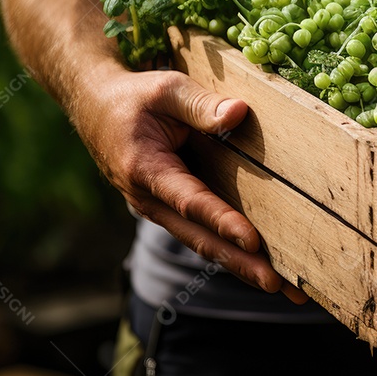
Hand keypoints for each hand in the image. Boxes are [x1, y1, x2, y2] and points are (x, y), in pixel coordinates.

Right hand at [76, 65, 308, 302]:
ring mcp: (160, 209)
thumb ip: (200, 103)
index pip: (190, 201)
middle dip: (239, 263)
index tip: (252, 241)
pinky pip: (201, 233)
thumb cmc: (134, 98)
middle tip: (277, 284)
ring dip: (239, 265)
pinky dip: (229, 251)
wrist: (96, 109)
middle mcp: (150, 200)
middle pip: (200, 237)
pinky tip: (259, 265)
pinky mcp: (171, 209)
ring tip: (280, 286)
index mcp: (146, 170)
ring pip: (202, 242)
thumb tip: (239, 113)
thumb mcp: (166, 89)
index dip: (222, 221)